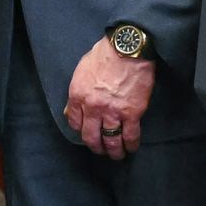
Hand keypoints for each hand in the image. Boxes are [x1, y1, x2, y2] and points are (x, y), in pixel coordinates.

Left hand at [63, 38, 155, 159]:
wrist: (127, 50)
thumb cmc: (104, 55)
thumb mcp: (81, 71)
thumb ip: (77, 91)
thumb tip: (73, 109)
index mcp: (78, 96)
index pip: (75, 122)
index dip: (80, 130)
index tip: (85, 133)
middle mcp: (93, 108)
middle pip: (91, 136)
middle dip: (95, 146)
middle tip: (99, 150)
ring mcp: (113, 112)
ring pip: (111, 140)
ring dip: (113, 151)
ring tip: (116, 155)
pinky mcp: (132, 113)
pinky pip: (130, 135)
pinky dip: (131, 144)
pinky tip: (131, 148)